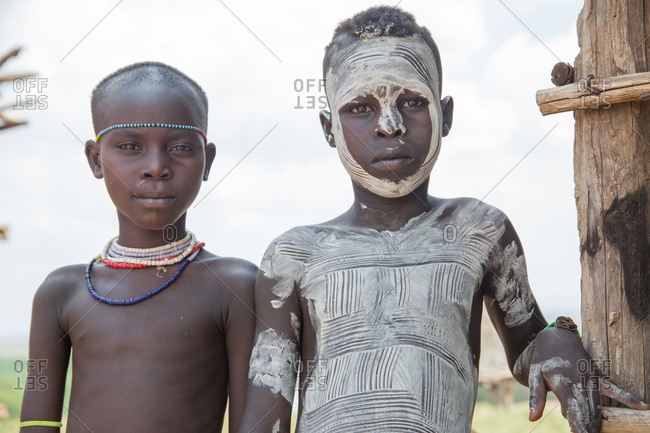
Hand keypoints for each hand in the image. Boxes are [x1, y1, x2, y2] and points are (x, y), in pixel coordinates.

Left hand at [528, 327, 649, 432]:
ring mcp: (591, 377)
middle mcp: (579, 380)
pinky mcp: (598, 374)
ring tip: (596, 432)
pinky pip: (614, 387)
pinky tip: (643, 406)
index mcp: (562, 382)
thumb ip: (535, 397)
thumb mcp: (533, 376)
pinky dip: (628, 397)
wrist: (555, 337)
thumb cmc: (543, 360)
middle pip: (587, 409)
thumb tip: (532, 418)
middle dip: (588, 426)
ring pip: (599, 404)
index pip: (572, 408)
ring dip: (598, 421)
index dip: (577, 424)